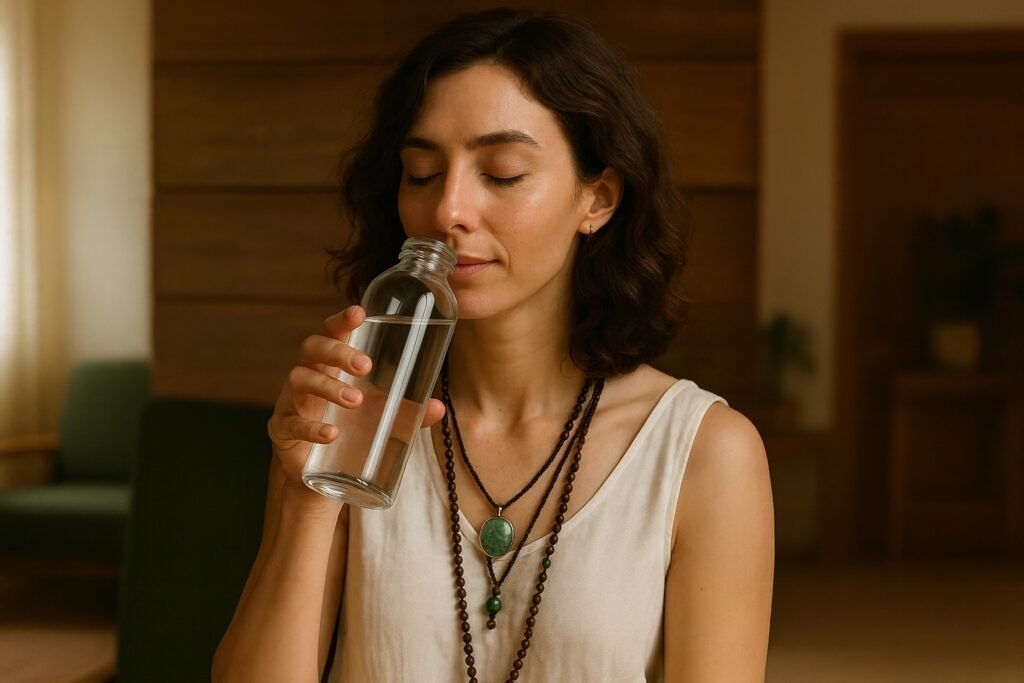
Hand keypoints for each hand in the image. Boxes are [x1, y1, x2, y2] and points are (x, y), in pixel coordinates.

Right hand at [266, 305, 446, 507]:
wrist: (316, 472)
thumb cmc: (348, 428)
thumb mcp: (380, 417)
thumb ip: (409, 412)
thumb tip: (439, 407)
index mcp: (329, 364)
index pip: (331, 332)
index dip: (341, 320)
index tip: (359, 312)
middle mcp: (306, 375)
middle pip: (312, 348)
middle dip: (337, 352)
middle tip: (365, 366)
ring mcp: (290, 402)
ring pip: (299, 380)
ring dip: (328, 387)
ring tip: (355, 400)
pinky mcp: (282, 432)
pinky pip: (290, 424)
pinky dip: (311, 427)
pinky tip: (331, 434)